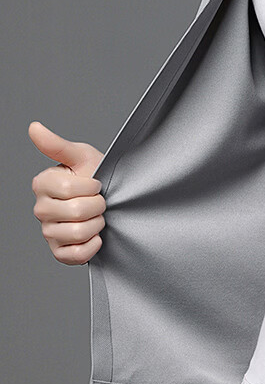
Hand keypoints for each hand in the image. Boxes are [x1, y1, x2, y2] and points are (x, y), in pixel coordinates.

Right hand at [29, 121, 105, 264]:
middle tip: (99, 201)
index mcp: (43, 184)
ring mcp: (48, 232)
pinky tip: (95, 235)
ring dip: (97, 224)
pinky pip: (77, 255)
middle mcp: (41, 209)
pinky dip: (92, 246)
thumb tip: (34, 128)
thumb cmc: (96, 176)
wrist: (111, 200)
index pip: (71, 189)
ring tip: (96, 216)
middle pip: (77, 212)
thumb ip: (58, 145)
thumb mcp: (82, 156)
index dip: (93, 186)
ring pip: (79, 233)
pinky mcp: (59, 252)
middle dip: (98, 205)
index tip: (96, 183)